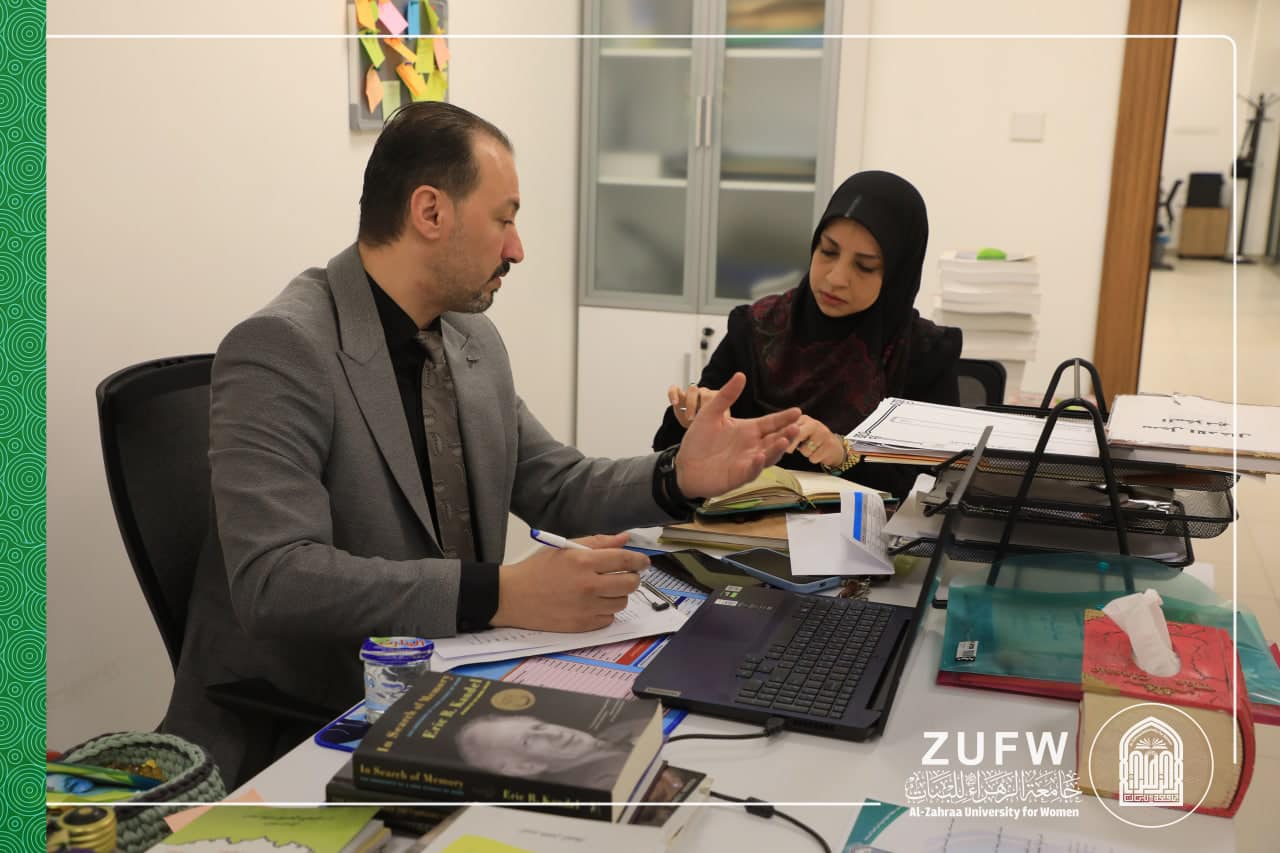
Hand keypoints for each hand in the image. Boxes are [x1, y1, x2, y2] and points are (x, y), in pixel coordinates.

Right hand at [490, 533, 646, 631]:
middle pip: (630, 584)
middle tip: (625, 575)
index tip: (643, 562)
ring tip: (604, 590)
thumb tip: (624, 539)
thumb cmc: (537, 570)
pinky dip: (605, 611)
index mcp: (583, 562)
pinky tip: (592, 603)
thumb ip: (598, 543)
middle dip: (632, 578)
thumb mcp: (565, 548)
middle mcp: (588, 586)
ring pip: (622, 603)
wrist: (512, 597)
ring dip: (618, 595)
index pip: (625, 560)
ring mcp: (586, 608)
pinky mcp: (582, 626)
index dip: (640, 560)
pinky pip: (608, 619)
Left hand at [673, 372, 800, 496]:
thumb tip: (740, 375)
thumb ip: (726, 396)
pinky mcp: (739, 476)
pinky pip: (751, 471)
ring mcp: (748, 462)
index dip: (784, 418)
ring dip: (777, 449)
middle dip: (787, 434)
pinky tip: (760, 456)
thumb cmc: (698, 441)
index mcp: (748, 430)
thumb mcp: (710, 413)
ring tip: (783, 440)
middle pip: (775, 439)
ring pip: (769, 456)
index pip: (771, 422)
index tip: (797, 411)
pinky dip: (757, 465)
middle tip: (795, 426)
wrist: (683, 465)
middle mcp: (752, 446)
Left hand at [786, 415, 846, 467]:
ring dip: (805, 453)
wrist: (832, 445)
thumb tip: (776, 442)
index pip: (790, 425)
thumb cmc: (810, 439)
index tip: (782, 442)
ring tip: (809, 448)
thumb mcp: (799, 432)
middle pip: (798, 434)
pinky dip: (814, 458)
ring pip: (806, 450)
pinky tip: (817, 453)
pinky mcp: (830, 445)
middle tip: (788, 451)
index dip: (784, 434)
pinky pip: (814, 457)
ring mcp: (823, 434)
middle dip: (792, 443)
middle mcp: (813, 424)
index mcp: (802, 419)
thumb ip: (787, 433)